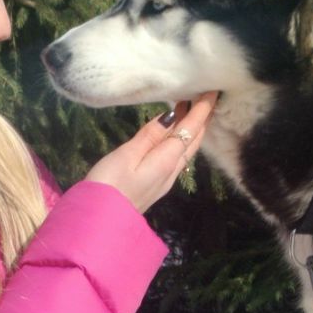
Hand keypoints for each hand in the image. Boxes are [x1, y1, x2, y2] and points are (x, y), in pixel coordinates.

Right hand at [85, 91, 217, 212]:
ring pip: (186, 149)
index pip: (191, 130)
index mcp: (167, 160)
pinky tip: (172, 134)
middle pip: (194, 140)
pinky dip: (180, 140)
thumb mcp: (127, 155)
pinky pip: (176, 157)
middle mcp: (171, 170)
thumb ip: (150, 136)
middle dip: (201, 117)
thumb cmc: (108, 186)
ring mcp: (164, 180)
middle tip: (204, 95)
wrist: (99, 222)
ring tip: (188, 107)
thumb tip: (172, 116)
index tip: (213, 90)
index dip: (202, 109)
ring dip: (191, 128)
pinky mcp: (155, 184)